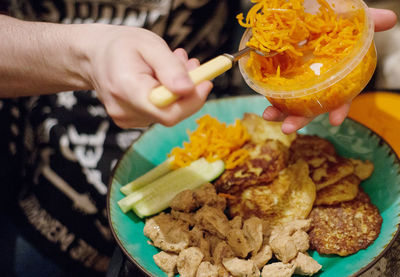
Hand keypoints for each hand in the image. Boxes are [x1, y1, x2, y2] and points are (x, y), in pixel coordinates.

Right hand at [82, 25, 211, 127]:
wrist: (94, 56)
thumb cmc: (120, 47)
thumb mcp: (149, 45)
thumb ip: (169, 67)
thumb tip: (188, 89)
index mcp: (126, 89)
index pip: (168, 112)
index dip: (192, 101)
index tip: (205, 81)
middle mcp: (124, 110)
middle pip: (171, 113)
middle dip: (188, 91)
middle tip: (191, 64)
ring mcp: (127, 119)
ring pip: (167, 111)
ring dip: (178, 90)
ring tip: (172, 64)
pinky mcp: (131, 120)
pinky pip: (159, 112)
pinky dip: (168, 96)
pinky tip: (162, 78)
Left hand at [262, 8, 397, 133]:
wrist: (313, 17)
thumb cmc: (334, 25)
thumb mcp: (349, 23)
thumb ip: (368, 23)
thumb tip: (390, 19)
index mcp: (335, 78)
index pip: (340, 98)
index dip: (339, 109)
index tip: (335, 120)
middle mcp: (316, 85)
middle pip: (310, 107)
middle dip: (299, 119)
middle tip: (288, 127)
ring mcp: (298, 82)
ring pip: (290, 103)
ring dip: (279, 112)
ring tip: (268, 116)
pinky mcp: (280, 75)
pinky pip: (275, 89)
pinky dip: (270, 96)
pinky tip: (264, 102)